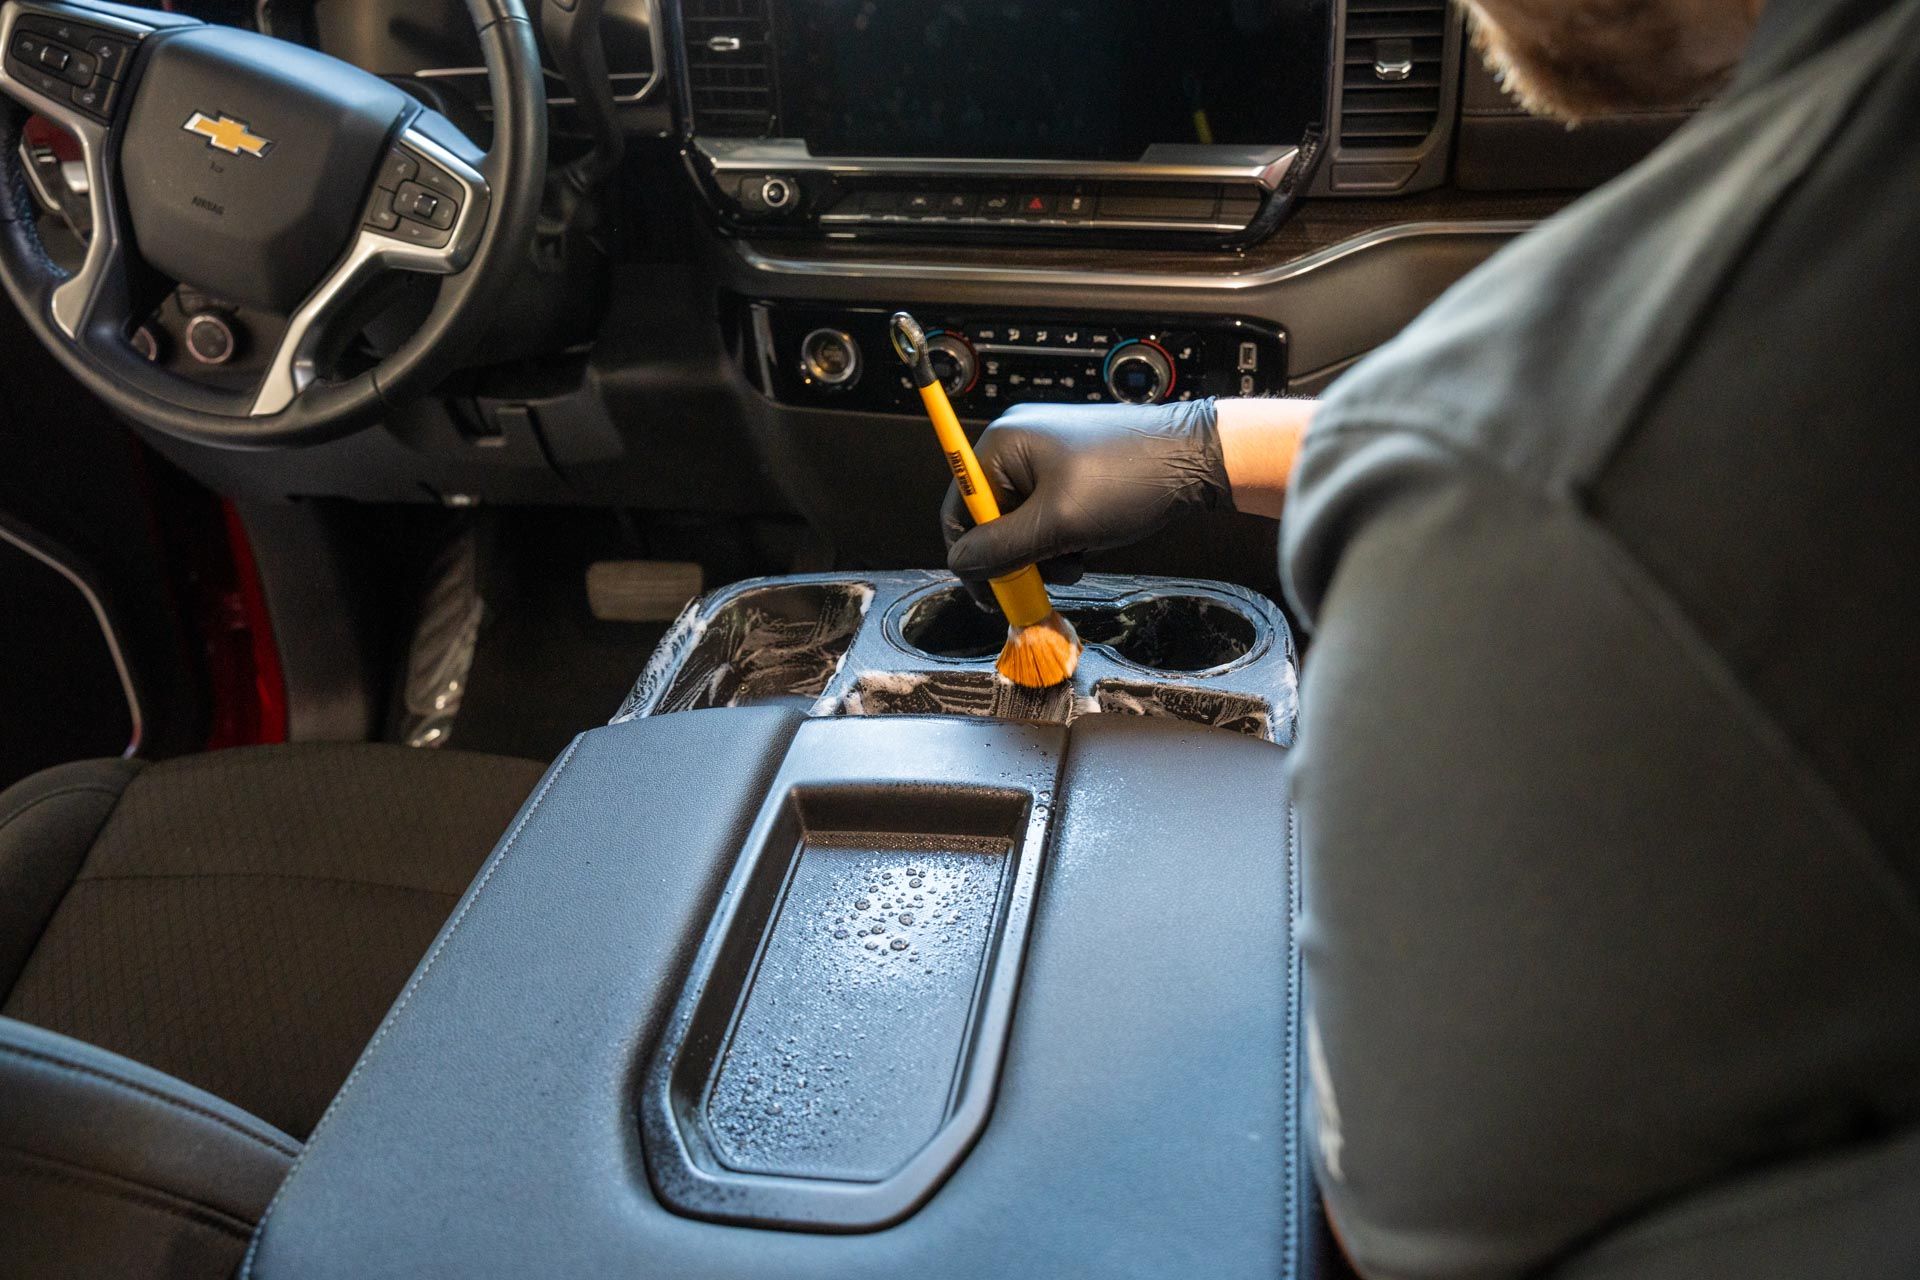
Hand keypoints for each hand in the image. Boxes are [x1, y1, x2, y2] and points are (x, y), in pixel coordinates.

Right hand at [941, 398, 1230, 607]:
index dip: (971, 556)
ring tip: (1079, 554)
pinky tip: (1090, 541)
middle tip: (1048, 576)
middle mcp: (1017, 444)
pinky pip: (1047, 513)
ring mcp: (1045, 455)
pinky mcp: (1071, 468)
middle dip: (1019, 555)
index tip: (991, 594)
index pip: (959, 507)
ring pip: (1022, 523)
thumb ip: (1002, 549)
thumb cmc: (1128, 480)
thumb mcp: (1058, 524)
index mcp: (1002, 444)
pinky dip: (1063, 536)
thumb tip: (960, 564)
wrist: (1196, 458)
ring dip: (1045, 551)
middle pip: (991, 519)